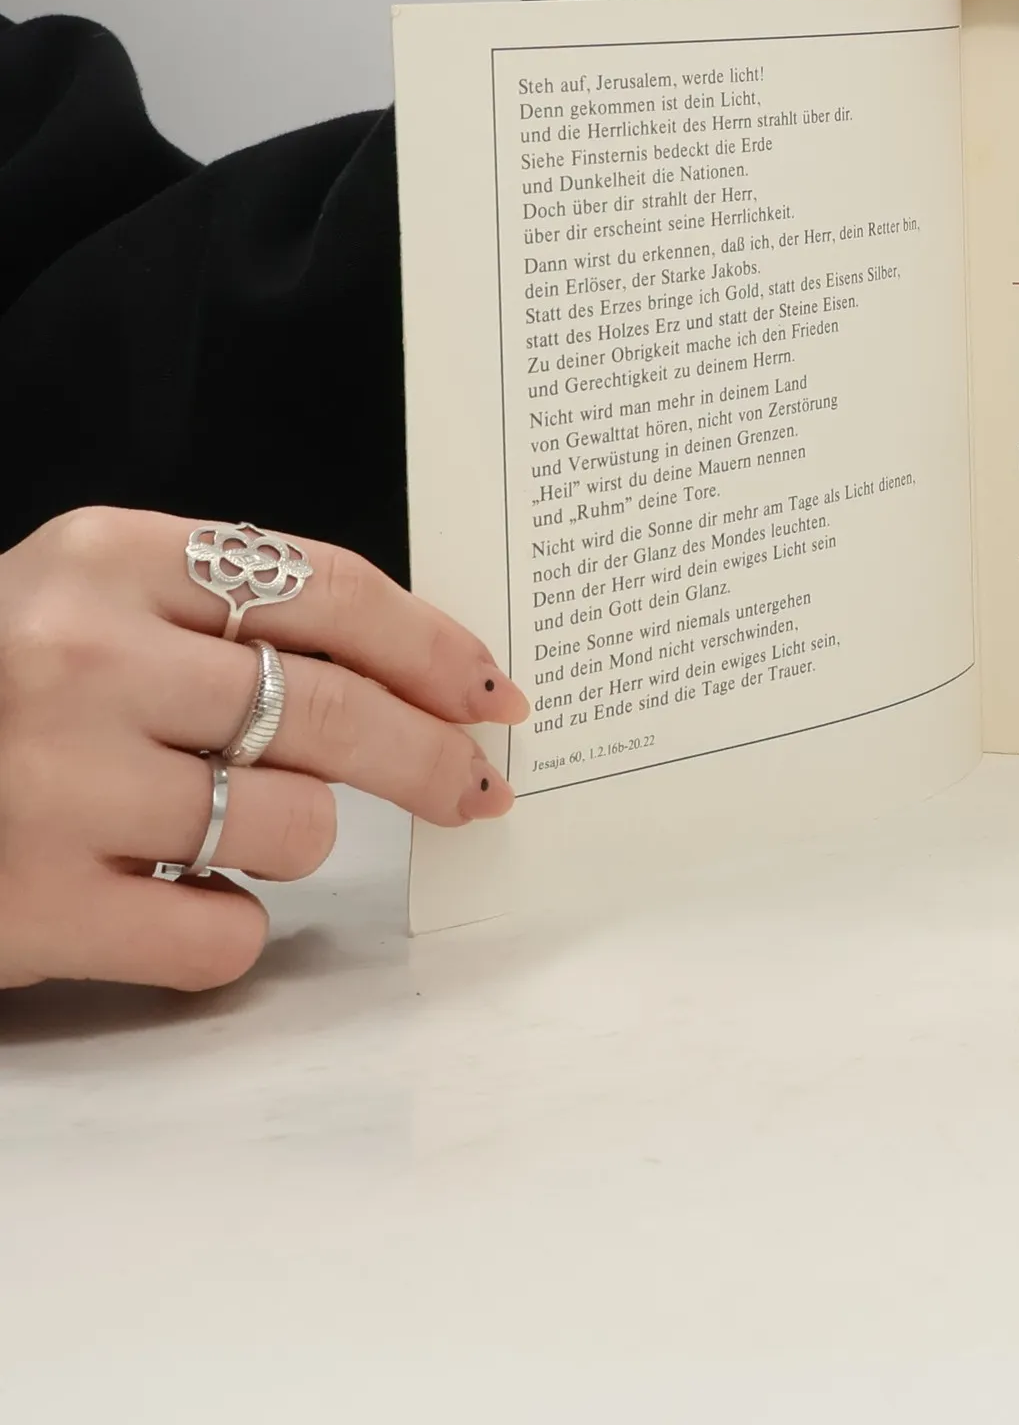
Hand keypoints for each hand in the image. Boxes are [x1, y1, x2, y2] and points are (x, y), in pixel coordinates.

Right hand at [0, 508, 526, 990]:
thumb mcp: (85, 604)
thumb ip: (225, 616)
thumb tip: (420, 675)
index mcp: (105, 559)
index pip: (330, 593)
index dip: (436, 648)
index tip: (492, 692)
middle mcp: (78, 659)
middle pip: (333, 712)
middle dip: (434, 756)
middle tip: (480, 787)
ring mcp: (47, 786)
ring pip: (293, 828)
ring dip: (293, 842)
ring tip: (216, 831)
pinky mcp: (28, 909)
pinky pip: (222, 939)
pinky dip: (225, 929)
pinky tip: (166, 900)